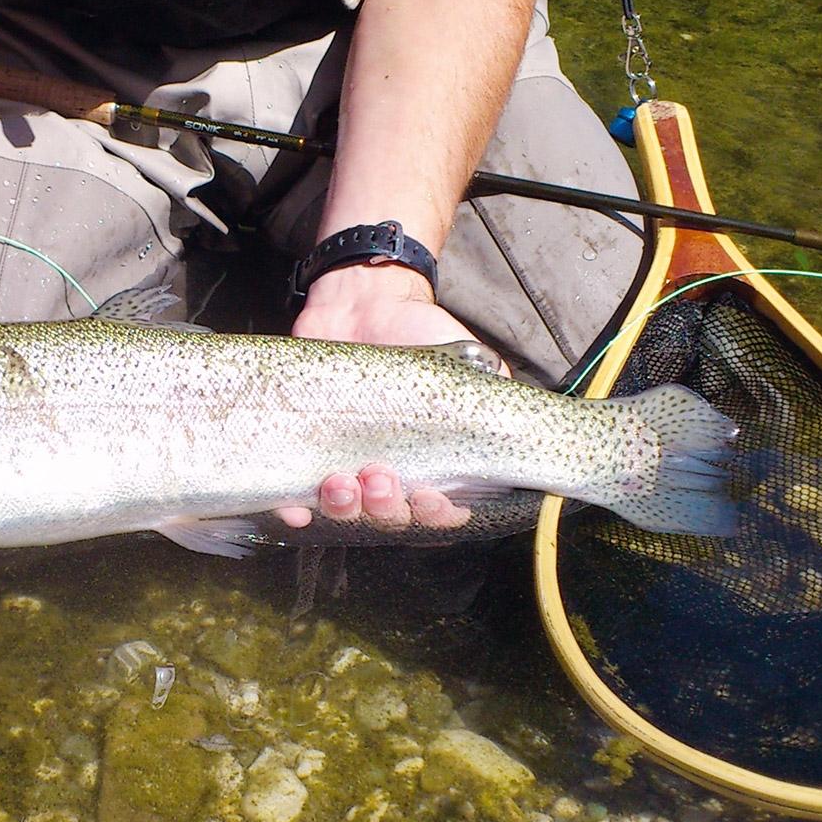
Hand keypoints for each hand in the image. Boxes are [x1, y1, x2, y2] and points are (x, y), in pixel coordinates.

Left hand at [281, 263, 501, 531]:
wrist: (360, 302)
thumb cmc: (420, 334)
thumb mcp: (472, 363)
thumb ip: (498, 398)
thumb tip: (527, 426)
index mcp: (433, 463)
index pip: (441, 514)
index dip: (438, 517)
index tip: (431, 497)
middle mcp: (391, 474)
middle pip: (391, 519)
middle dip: (385, 508)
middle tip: (379, 477)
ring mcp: (346, 465)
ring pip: (345, 513)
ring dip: (345, 507)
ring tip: (341, 482)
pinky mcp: (305, 453)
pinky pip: (295, 496)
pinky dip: (295, 510)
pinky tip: (294, 509)